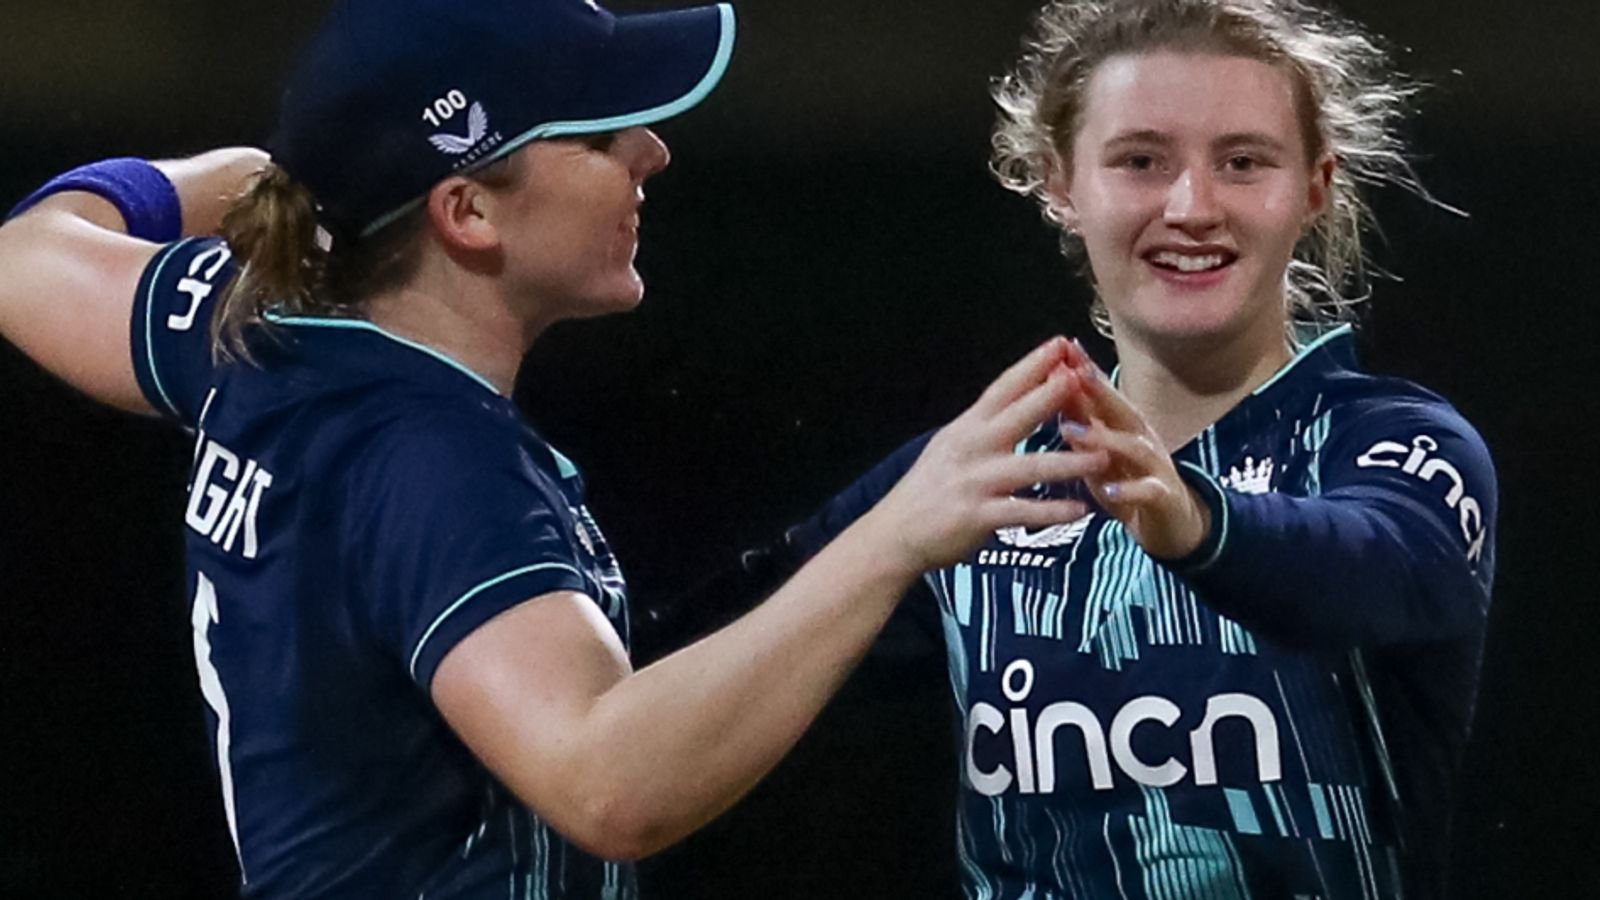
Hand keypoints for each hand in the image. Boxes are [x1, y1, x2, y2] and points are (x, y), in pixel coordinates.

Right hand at [867, 337, 1107, 574]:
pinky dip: (1053, 512)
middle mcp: (972, 448)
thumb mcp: (952, 446)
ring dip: (1070, 461)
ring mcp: (975, 482)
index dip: (1032, 365)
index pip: (1003, 388)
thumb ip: (984, 426)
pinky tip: (1081, 510)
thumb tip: (1016, 401)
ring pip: (1030, 467)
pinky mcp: (978, 516)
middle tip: (1085, 376)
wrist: (896, 533)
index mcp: (967, 428)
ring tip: (1104, 456)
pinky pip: (1023, 512)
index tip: (1060, 343)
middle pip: (1019, 416)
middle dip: (1052, 395)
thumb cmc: (930, 488)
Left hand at [1057, 349, 1210, 560]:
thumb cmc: (1127, 481)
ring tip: (1071, 431)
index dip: (1085, 370)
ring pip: (1133, 447)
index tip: (1063, 347)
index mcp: (1124, 425)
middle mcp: (1142, 438)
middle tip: (1072, 371)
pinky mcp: (1164, 496)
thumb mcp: (1099, 451)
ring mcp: (1156, 466)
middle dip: (1098, 389)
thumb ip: (1082, 420)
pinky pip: (1148, 490)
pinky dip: (1129, 489)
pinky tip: (1108, 489)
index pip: (1104, 393)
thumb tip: (1052, 384)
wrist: (1172, 522)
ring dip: (1103, 438)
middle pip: (1122, 408)